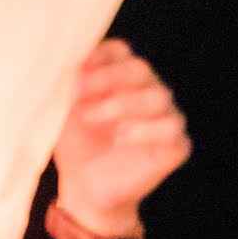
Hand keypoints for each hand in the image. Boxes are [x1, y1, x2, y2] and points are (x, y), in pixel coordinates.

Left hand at [51, 40, 190, 234]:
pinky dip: (145, 131)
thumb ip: (65, 83)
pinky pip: (172, 129)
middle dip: (107, 79)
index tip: (73, 72)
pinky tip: (120, 138)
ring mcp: (166, 118)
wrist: (86, 186)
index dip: (99, 57)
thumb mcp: (62, 109)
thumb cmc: (75, 144)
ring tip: (93, 120)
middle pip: (141, 69)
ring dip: (122, 105)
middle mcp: (148, 92)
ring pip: (159, 96)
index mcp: (122, 78)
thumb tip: (64, 61)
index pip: (121, 52)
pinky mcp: (176, 145)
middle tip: (78, 96)